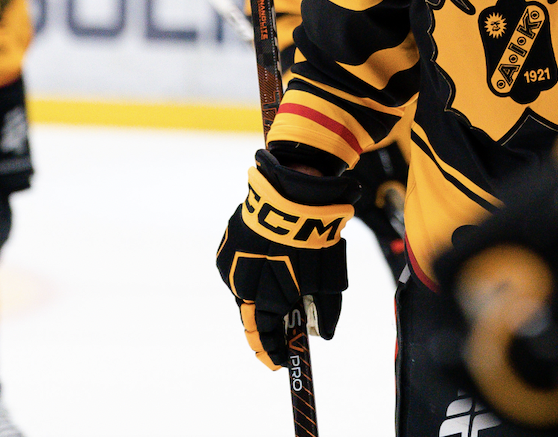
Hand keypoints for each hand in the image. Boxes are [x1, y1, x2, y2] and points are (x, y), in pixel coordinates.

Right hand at [216, 149, 359, 368]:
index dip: (271, 351)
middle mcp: (240, 284)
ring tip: (281, 287)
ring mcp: (231, 262)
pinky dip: (255, 270)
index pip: (263, 336)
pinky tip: (271, 263)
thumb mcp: (328, 281)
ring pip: (245, 288)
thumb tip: (324, 334)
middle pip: (252, 314)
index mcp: (262, 298)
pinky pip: (241, 265)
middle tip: (283, 327)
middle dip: (267, 323)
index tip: (281, 361)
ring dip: (260, 292)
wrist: (294, 195)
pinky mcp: (228, 243)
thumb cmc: (313, 242)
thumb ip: (326, 312)